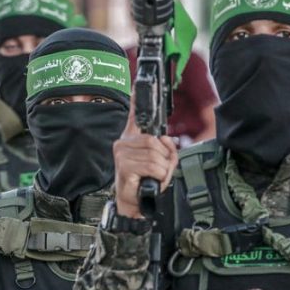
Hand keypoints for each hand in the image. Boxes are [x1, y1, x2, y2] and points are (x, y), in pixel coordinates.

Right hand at [113, 93, 177, 217]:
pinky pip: (152, 166)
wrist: (133, 203)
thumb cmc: (144, 182)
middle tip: (161, 170)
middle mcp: (123, 143)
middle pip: (154, 140)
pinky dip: (159, 176)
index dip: (136, 100)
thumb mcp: (162, 164)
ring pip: (155, 155)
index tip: (137, 86)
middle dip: (165, 158)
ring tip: (155, 178)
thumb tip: (166, 139)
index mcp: (131, 139)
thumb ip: (168, 149)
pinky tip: (151, 181)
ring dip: (162, 170)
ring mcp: (122, 154)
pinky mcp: (124, 166)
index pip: (133, 116)